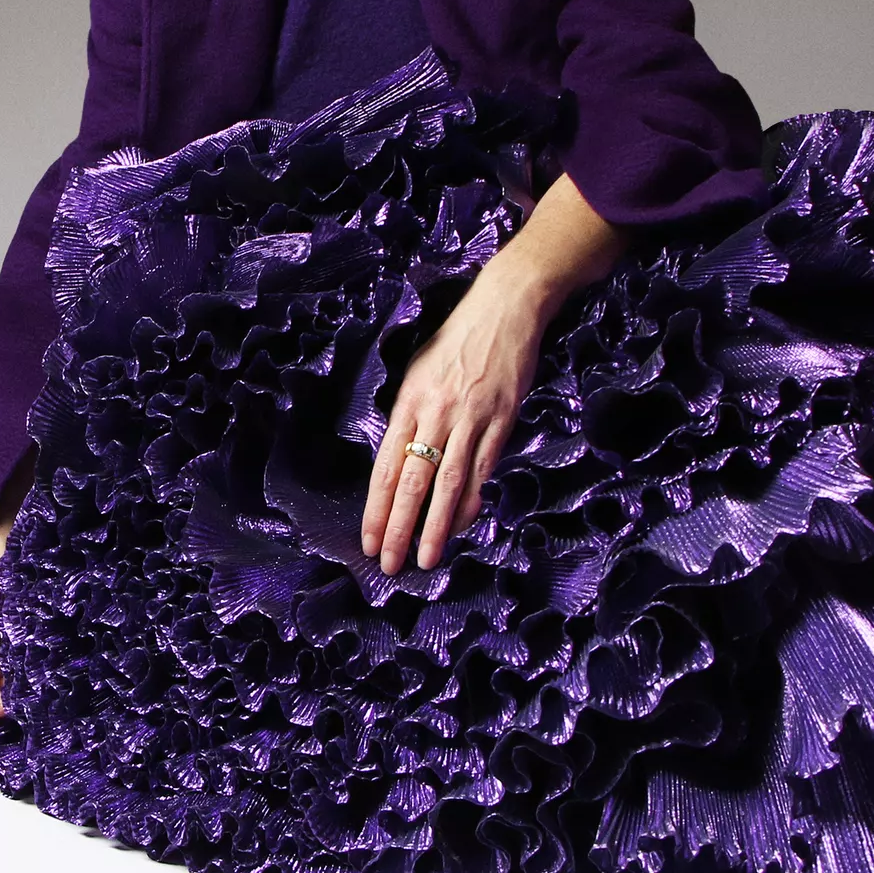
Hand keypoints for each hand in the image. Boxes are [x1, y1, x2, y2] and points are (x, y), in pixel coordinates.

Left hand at [361, 255, 544, 575]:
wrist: (505, 308)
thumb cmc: (457, 340)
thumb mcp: (419, 372)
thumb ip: (411, 416)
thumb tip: (402, 460)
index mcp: (408, 402)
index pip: (385, 467)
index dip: (375, 508)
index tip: (368, 540)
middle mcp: (435, 413)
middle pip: (411, 482)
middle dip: (398, 528)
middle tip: (390, 564)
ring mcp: (471, 417)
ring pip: (448, 482)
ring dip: (436, 525)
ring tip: (426, 558)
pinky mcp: (502, 418)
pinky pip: (484, 467)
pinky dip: (473, 498)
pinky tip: (465, 523)